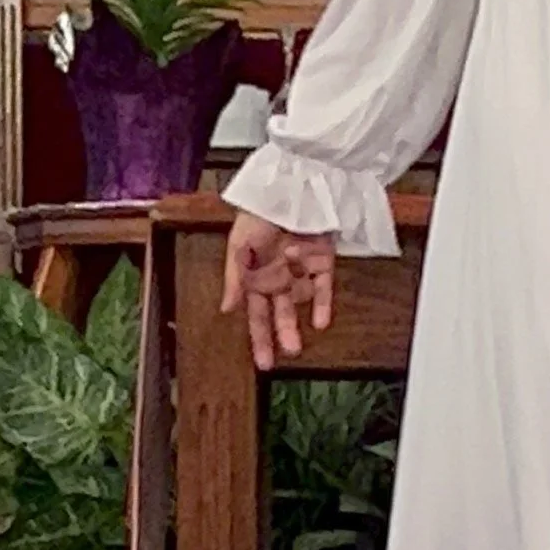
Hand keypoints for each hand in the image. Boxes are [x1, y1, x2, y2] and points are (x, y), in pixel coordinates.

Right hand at [222, 212, 336, 368]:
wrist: (291, 186)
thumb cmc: (258, 210)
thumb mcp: (239, 244)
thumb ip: (235, 278)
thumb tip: (226, 309)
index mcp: (254, 273)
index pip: (255, 312)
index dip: (257, 336)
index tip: (260, 362)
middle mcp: (277, 274)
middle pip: (276, 313)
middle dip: (275, 337)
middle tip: (273, 364)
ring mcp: (300, 269)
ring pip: (298, 304)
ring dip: (295, 326)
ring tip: (294, 348)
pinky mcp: (323, 260)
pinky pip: (323, 287)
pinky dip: (322, 304)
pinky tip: (320, 322)